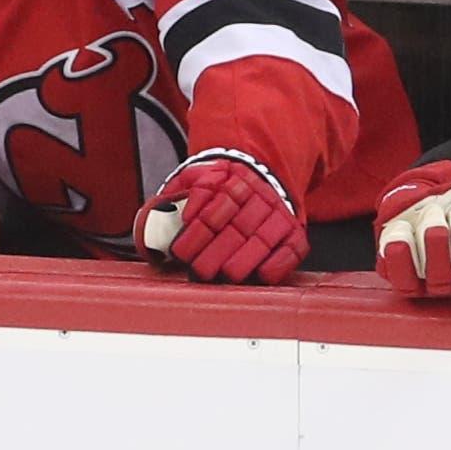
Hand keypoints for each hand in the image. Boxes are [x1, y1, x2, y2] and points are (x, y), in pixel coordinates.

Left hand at [134, 147, 305, 283]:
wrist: (263, 174)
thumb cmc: (222, 185)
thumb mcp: (197, 177)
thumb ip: (178, 192)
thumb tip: (156, 212)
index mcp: (229, 177)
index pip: (213, 202)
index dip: (196, 229)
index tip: (180, 250)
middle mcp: (256, 193)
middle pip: (236, 225)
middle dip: (215, 251)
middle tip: (198, 270)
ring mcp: (277, 212)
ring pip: (262, 238)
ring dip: (244, 260)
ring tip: (226, 276)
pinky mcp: (294, 232)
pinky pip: (291, 248)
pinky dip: (278, 263)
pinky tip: (261, 275)